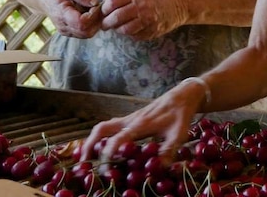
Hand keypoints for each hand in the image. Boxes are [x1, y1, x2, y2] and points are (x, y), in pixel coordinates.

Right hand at [39, 0, 101, 38]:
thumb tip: (95, 3)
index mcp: (61, 15)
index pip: (82, 23)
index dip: (93, 15)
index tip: (95, 4)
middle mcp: (64, 27)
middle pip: (87, 31)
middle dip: (97, 19)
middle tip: (98, 6)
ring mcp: (67, 32)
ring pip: (88, 34)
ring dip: (96, 23)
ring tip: (94, 9)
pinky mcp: (71, 33)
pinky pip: (86, 34)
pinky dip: (92, 25)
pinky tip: (90, 14)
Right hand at [79, 79, 203, 163]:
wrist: (183, 95)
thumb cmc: (180, 115)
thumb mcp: (178, 136)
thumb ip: (167, 152)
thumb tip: (158, 170)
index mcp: (140, 125)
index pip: (118, 139)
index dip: (109, 154)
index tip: (105, 169)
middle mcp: (130, 121)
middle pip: (102, 129)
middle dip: (90, 144)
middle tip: (83, 162)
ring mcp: (129, 118)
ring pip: (104, 126)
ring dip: (92, 140)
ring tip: (86, 157)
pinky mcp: (131, 119)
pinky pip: (110, 126)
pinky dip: (101, 136)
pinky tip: (100, 147)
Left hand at [100, 0, 188, 40]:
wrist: (180, 3)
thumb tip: (106, 2)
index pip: (113, 2)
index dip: (104, 8)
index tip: (103, 11)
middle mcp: (141, 7)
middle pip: (116, 17)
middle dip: (106, 23)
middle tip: (104, 25)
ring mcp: (147, 21)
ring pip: (124, 30)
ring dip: (118, 30)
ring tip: (117, 28)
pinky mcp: (152, 31)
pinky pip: (135, 36)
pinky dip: (130, 34)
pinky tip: (131, 29)